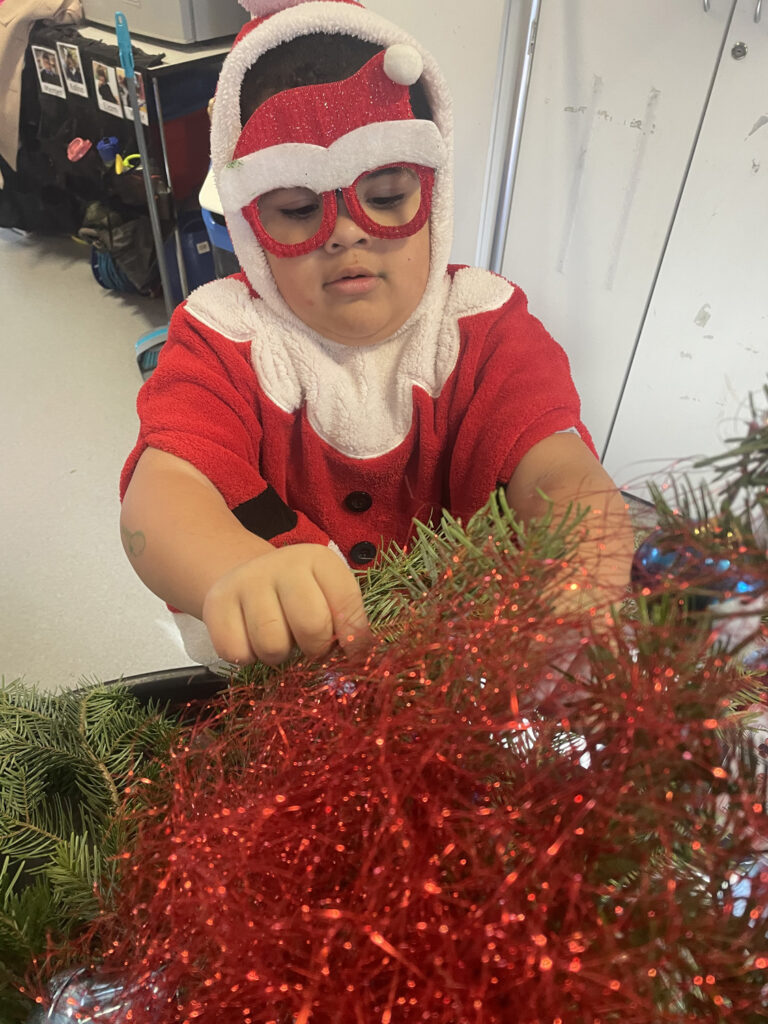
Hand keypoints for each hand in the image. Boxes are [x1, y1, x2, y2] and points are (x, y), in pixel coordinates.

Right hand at [201, 544, 371, 665]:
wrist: (246, 579)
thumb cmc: (299, 597)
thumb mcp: (329, 598)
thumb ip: (348, 624)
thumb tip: (360, 662)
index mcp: (319, 560)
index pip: (347, 603)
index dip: (353, 638)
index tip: (350, 653)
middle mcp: (282, 563)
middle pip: (311, 626)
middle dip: (316, 649)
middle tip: (310, 647)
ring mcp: (246, 581)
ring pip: (272, 645)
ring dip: (279, 655)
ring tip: (279, 639)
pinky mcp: (216, 603)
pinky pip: (237, 653)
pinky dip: (247, 658)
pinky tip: (251, 639)